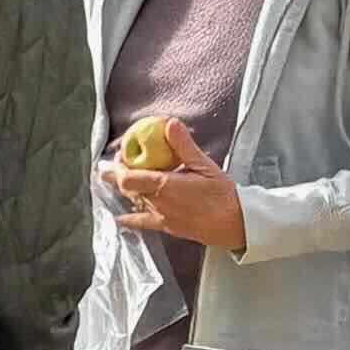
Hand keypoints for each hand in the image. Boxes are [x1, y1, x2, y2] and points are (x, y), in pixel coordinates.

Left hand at [103, 138, 246, 258]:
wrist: (233, 224)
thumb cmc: (221, 194)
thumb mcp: (204, 165)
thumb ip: (183, 145)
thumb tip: (170, 124)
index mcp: (164, 186)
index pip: (127, 177)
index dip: (119, 165)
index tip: (121, 153)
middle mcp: (157, 202)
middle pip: (127, 188)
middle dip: (117, 174)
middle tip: (118, 162)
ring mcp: (160, 216)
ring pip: (134, 202)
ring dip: (125, 189)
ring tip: (116, 178)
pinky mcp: (167, 226)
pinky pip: (142, 222)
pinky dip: (129, 219)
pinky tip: (120, 218)